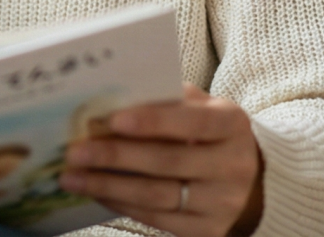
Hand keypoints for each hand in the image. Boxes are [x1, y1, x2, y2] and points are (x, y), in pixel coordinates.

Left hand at [59, 84, 265, 236]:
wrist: (251, 181)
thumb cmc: (210, 133)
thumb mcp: (201, 108)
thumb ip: (167, 101)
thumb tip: (113, 98)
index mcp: (233, 125)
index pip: (193, 122)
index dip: (154, 121)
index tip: (113, 119)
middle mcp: (233, 166)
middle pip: (168, 162)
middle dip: (116, 156)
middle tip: (76, 152)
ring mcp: (223, 203)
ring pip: (157, 196)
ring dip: (108, 185)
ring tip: (73, 177)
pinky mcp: (208, 230)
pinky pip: (157, 219)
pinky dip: (121, 204)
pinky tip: (96, 192)